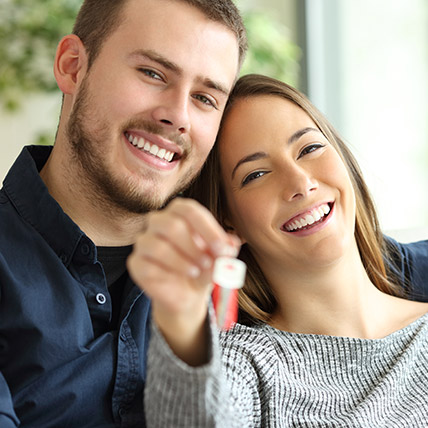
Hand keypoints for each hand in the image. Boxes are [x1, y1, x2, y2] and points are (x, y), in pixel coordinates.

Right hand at [127, 197, 239, 364]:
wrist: (187, 292)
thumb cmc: (203, 266)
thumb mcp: (219, 258)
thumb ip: (225, 250)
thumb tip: (231, 244)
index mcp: (179, 212)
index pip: (189, 210)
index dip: (207, 228)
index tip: (222, 247)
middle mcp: (158, 222)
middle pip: (171, 225)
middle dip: (194, 246)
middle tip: (209, 263)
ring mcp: (144, 242)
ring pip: (157, 246)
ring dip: (181, 261)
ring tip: (196, 272)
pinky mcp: (136, 263)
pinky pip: (147, 266)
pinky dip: (168, 274)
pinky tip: (181, 279)